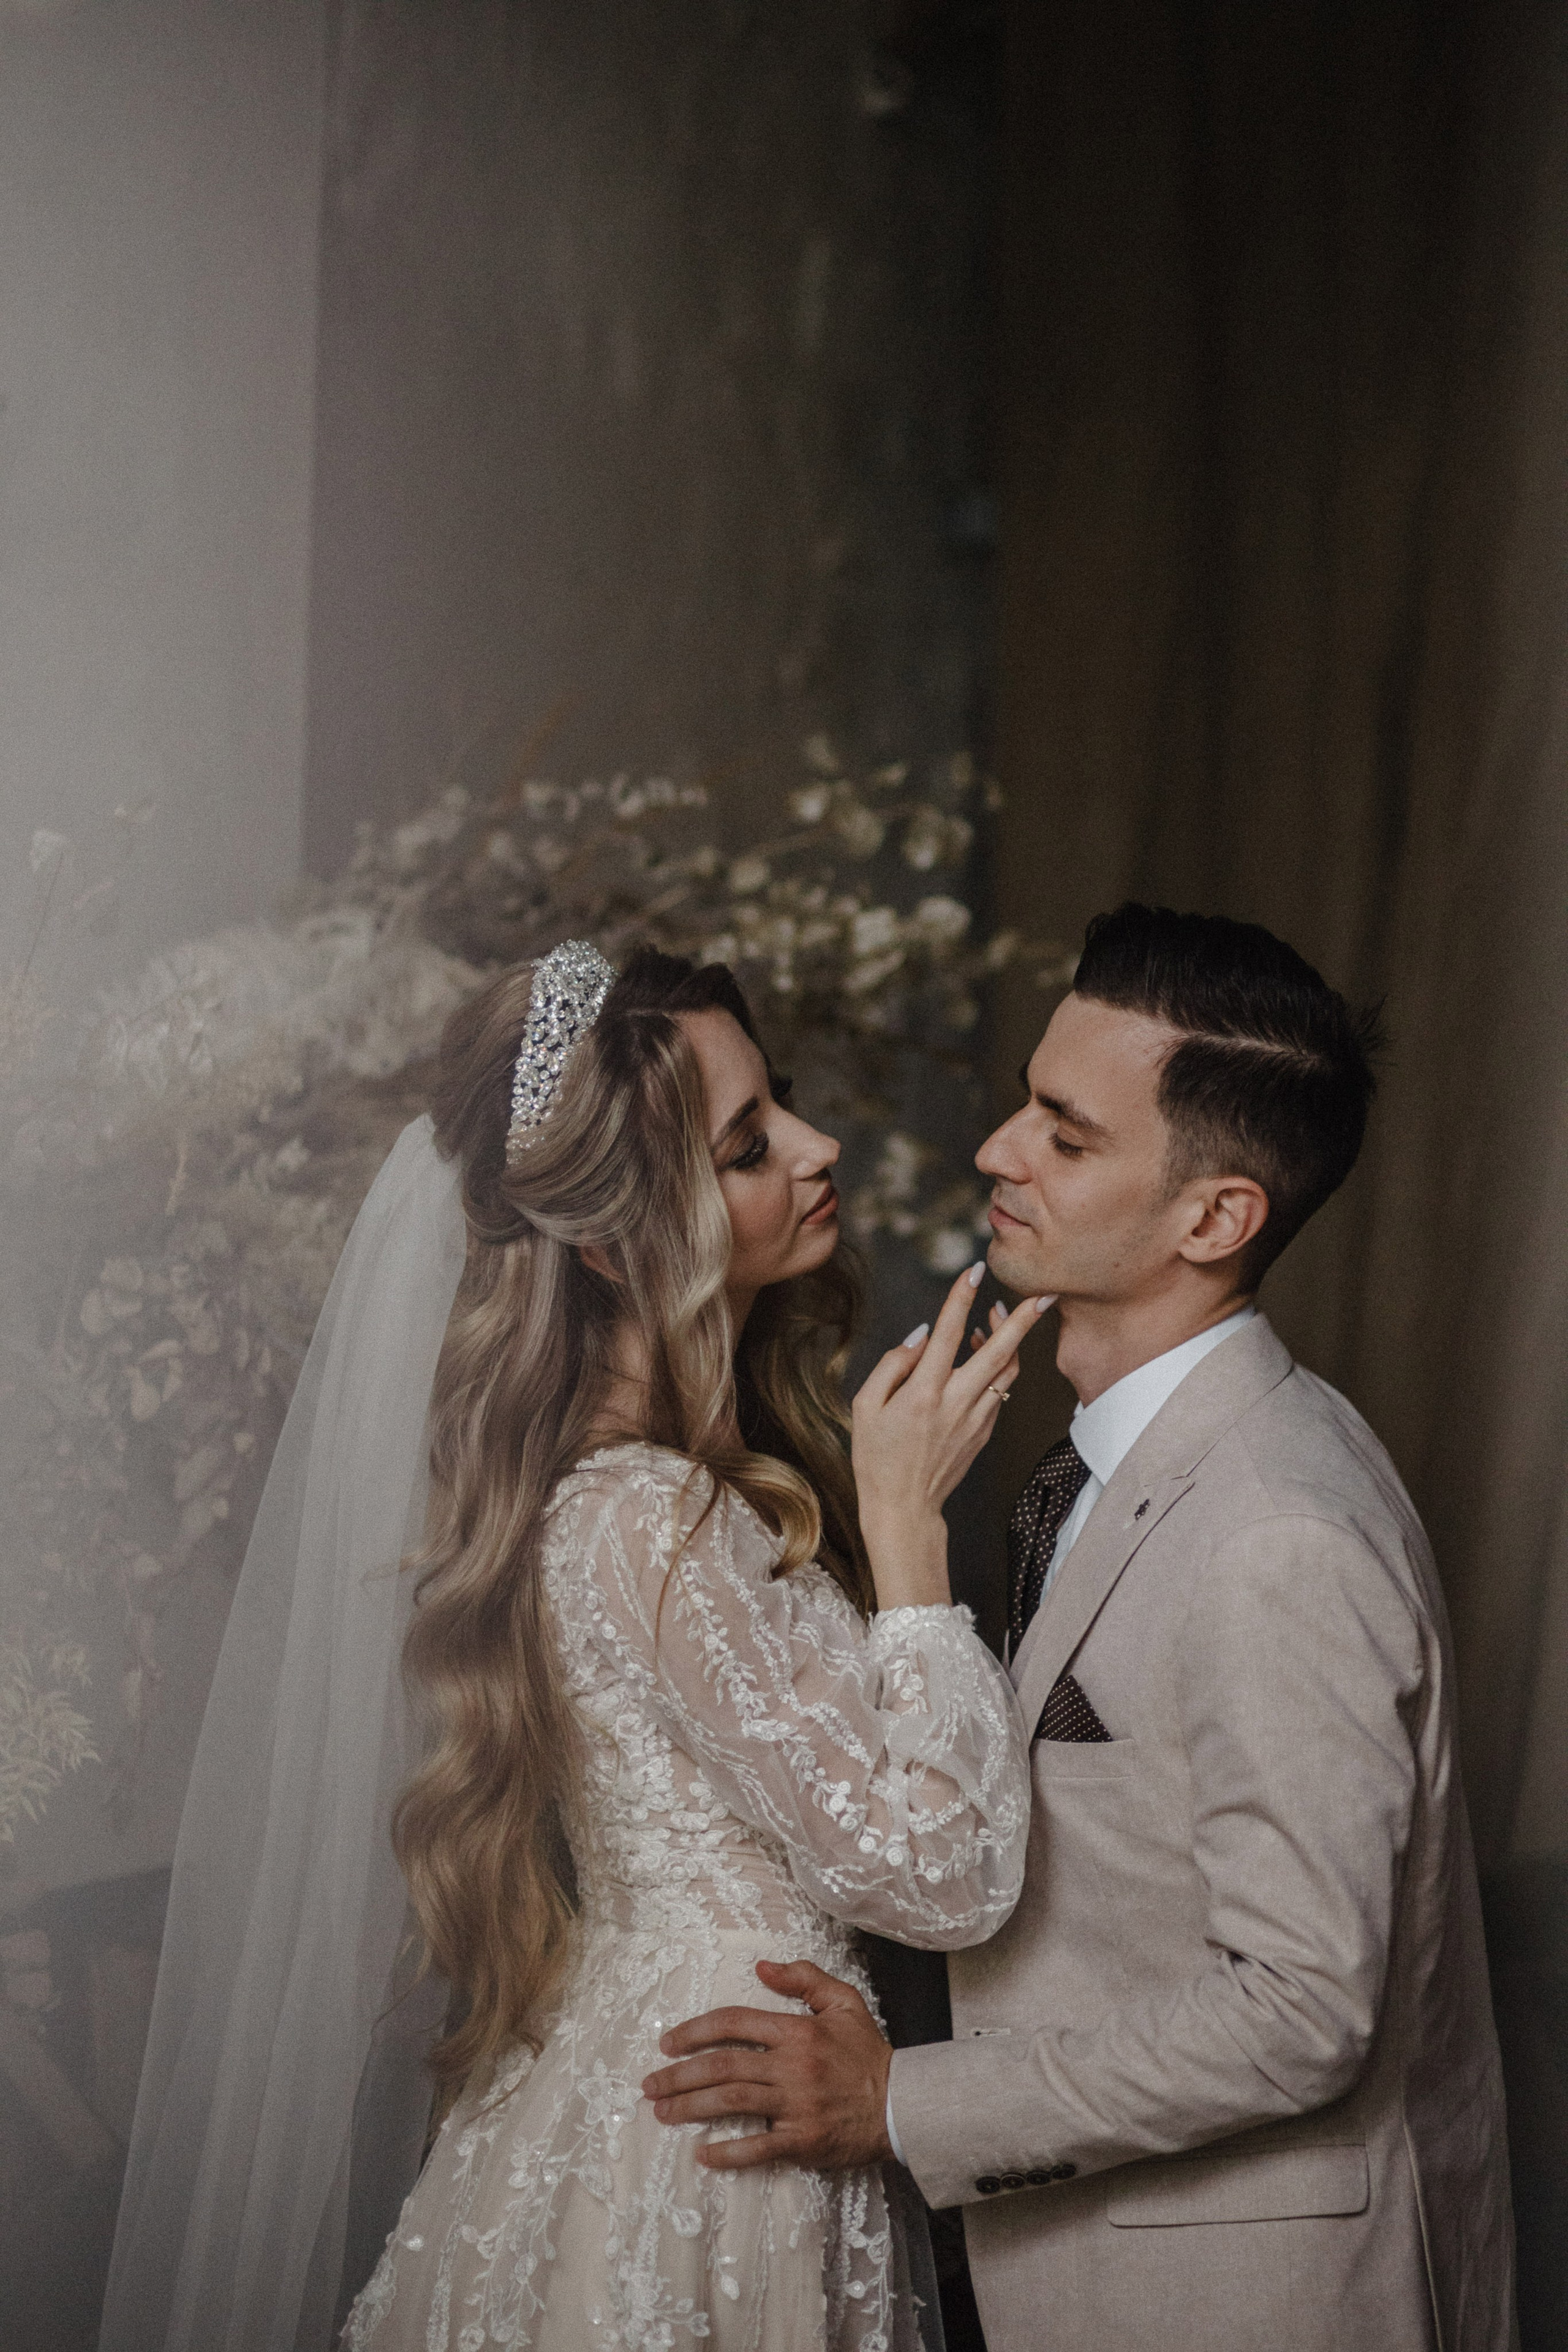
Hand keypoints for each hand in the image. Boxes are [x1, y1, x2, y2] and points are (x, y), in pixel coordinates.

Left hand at [641, 1959, 893, 2171]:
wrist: (902, 2105)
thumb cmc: (867, 2053)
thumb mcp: (843, 2001)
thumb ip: (803, 1977)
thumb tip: (761, 1967)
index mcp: (796, 2031)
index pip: (734, 2023)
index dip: (695, 2031)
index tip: (667, 2042)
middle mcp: (791, 2066)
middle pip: (722, 2067)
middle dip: (679, 2074)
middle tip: (650, 2084)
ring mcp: (795, 2105)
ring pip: (732, 2103)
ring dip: (691, 2107)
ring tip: (662, 2113)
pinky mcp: (802, 2141)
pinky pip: (758, 2148)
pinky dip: (728, 2153)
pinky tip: (702, 2154)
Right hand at [852, 1266, 1052, 1606]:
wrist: (904, 1508)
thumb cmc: (876, 1456)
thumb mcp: (865, 1406)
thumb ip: (893, 1364)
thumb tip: (923, 1334)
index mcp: (924, 1393)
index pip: (948, 1333)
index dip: (962, 1298)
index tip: (974, 1271)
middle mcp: (957, 1403)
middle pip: (1000, 1352)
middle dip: (1024, 1320)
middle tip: (1046, 1294)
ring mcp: (976, 1419)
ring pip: (1008, 1371)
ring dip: (1011, 1341)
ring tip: (997, 1317)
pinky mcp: (985, 1432)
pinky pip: (1000, 1392)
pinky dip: (999, 1367)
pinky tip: (981, 1355)